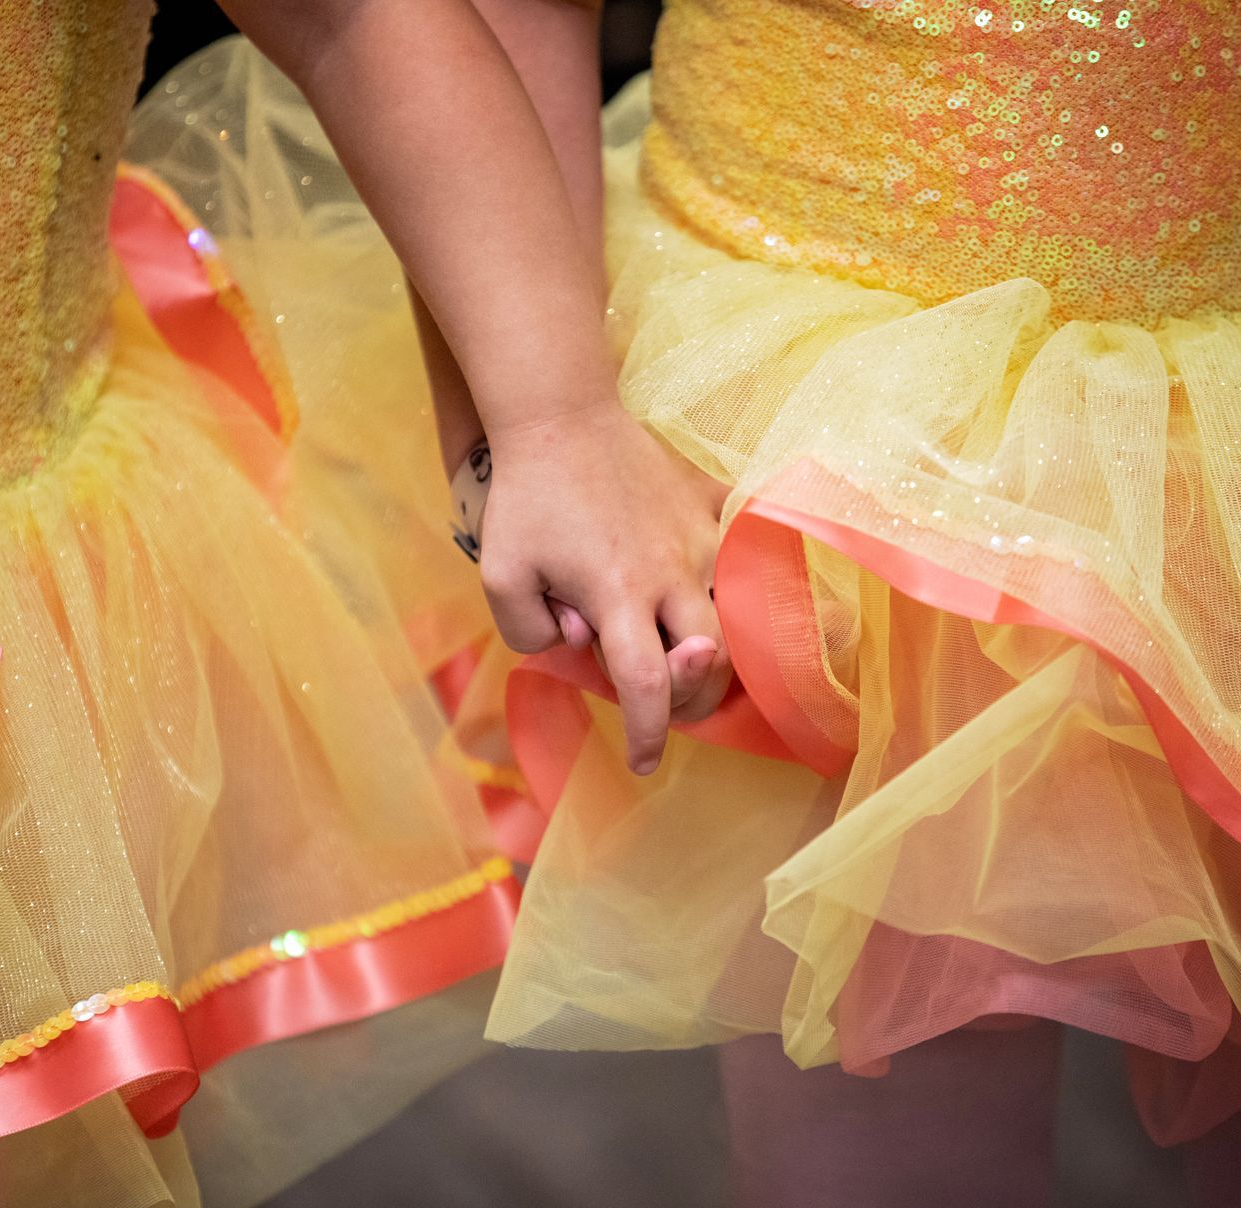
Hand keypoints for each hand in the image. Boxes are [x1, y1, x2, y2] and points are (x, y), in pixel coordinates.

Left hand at [480, 401, 730, 773]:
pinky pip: (738, 544)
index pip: (647, 686)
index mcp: (618, 596)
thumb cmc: (525, 497)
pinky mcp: (709, 501)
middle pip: (711, 662)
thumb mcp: (502, 577)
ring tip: (676, 647)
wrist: (559, 412)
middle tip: (662, 703)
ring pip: (732, 611)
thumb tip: (579, 644)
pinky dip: (730, 572)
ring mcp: (700, 535)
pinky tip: (705, 579)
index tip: (642, 761)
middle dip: (692, 699)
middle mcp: (672, 572)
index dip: (648, 734)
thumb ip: (531, 634)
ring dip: (710, 645)